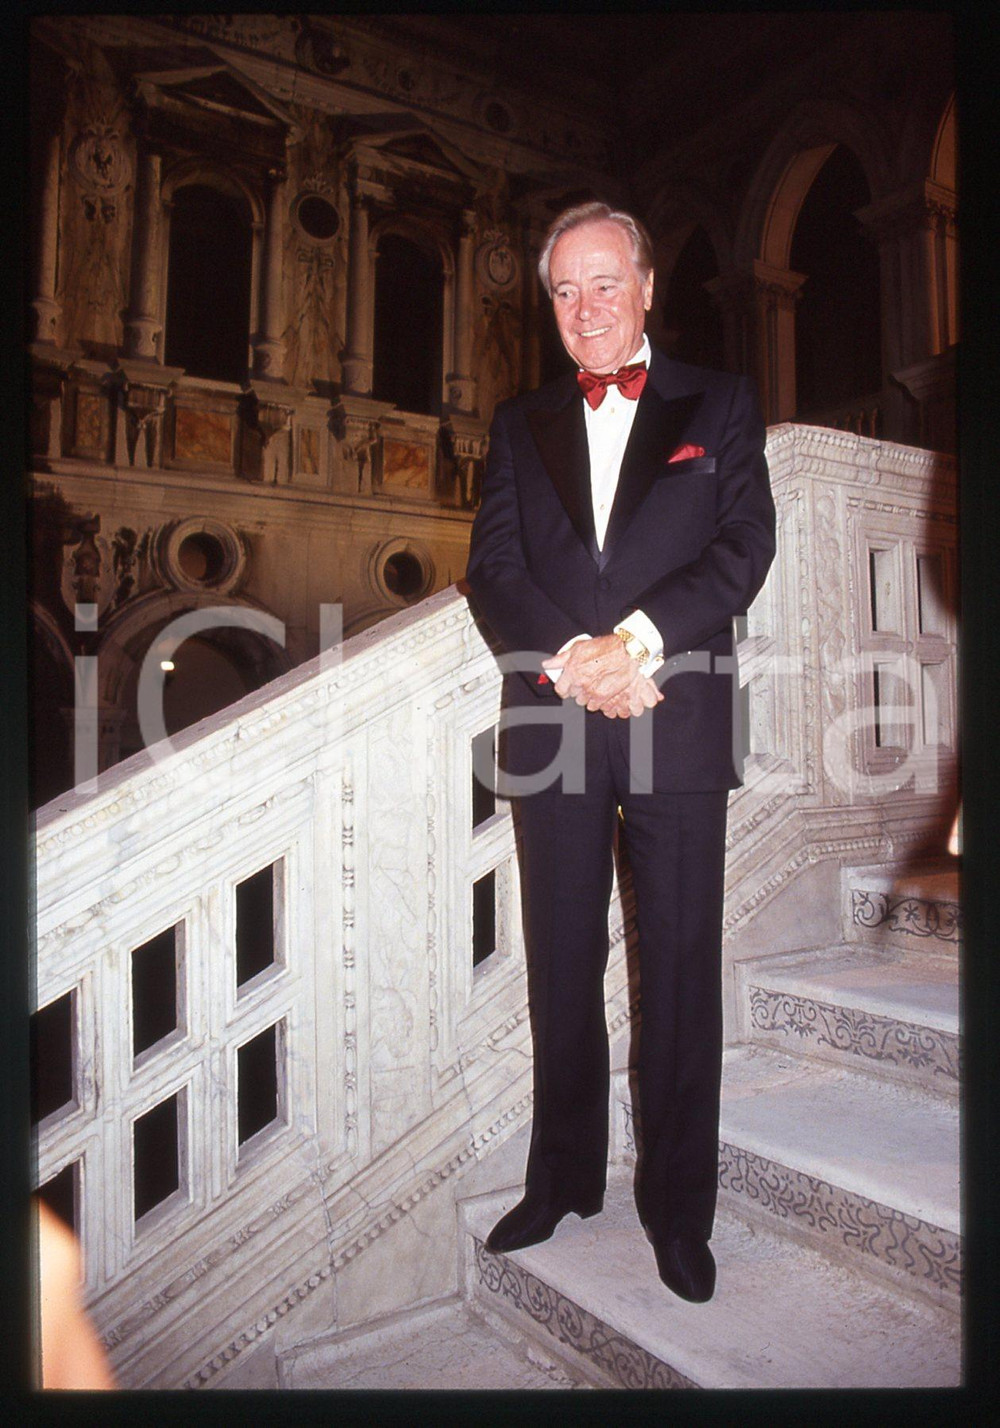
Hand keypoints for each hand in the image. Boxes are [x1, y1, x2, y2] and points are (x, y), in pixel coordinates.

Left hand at [542, 634, 663, 717]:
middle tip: (586, 681)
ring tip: (595, 685)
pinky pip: (595, 705)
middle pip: (573, 696)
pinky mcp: (603, 697)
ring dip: (588, 696)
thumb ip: (560, 658)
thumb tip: (547, 664)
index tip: (567, 688)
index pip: (560, 689)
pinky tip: (601, 691)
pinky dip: (597, 701)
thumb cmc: (604, 647)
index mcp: (571, 671)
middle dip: (578, 690)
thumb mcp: (578, 647)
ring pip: (584, 702)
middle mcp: (580, 683)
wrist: (625, 652)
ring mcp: (592, 691)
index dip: (564, 689)